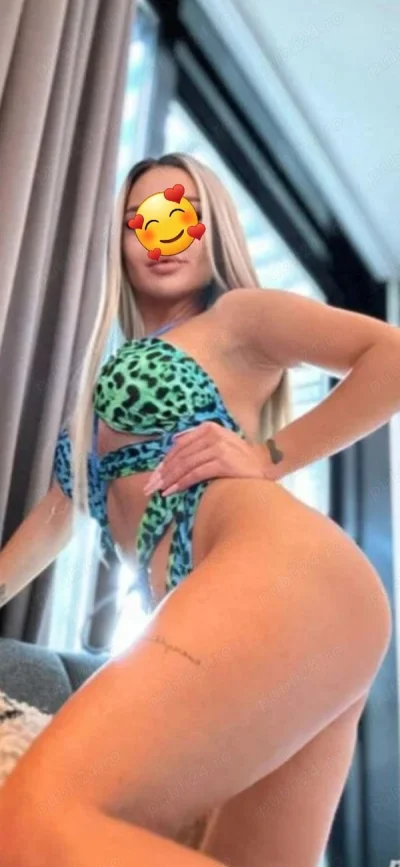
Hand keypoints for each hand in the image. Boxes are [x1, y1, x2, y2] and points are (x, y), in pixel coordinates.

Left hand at [143, 421, 274, 496]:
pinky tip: (172, 491)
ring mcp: (218, 448)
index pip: (180, 445)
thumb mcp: (218, 443)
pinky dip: (181, 483)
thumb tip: (172, 444)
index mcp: (208, 428)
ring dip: (169, 480)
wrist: (264, 465)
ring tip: (158, 490)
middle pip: (180, 456)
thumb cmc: (238, 458)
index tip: (154, 475)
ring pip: (185, 465)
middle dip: (162, 473)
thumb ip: (198, 443)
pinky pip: (195, 473)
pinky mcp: (222, 462)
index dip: (165, 461)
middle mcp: (212, 435)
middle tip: (149, 486)